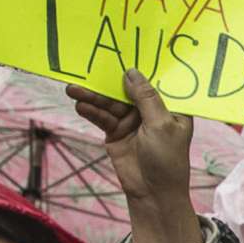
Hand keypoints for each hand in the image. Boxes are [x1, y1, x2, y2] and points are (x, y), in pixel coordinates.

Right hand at [69, 70, 201, 242]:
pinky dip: (91, 111)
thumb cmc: (167, 160)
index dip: (139, 66)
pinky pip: (101, 117)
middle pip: (126, 89)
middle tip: (87, 68)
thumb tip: (132, 72)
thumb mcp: (160, 125)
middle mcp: (150, 110)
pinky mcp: (116, 132)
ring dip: (92, 96)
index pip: (154, 81)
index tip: (121, 48)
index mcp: (170, 106)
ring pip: (110, 103)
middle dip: (107, 81)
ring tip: (73, 89)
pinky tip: (80, 104)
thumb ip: (146, 98)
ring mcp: (132, 121)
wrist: (153, 194)